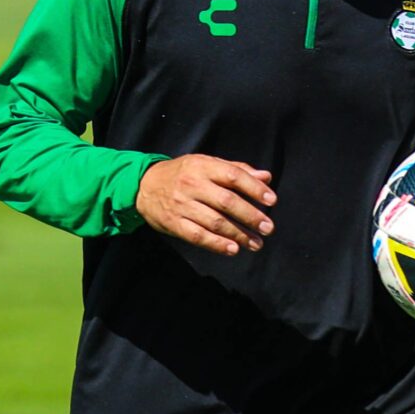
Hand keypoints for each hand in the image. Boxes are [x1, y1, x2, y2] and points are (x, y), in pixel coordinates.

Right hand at [136, 155, 274, 256]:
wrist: (143, 186)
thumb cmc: (182, 174)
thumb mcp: (206, 164)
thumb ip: (236, 169)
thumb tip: (266, 177)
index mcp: (202, 166)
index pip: (233, 176)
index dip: (254, 189)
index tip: (271, 200)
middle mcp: (192, 185)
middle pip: (227, 202)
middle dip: (250, 216)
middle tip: (268, 227)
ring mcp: (181, 205)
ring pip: (215, 222)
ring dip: (239, 235)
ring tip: (256, 243)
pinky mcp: (174, 223)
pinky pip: (198, 236)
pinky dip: (217, 244)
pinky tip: (233, 249)